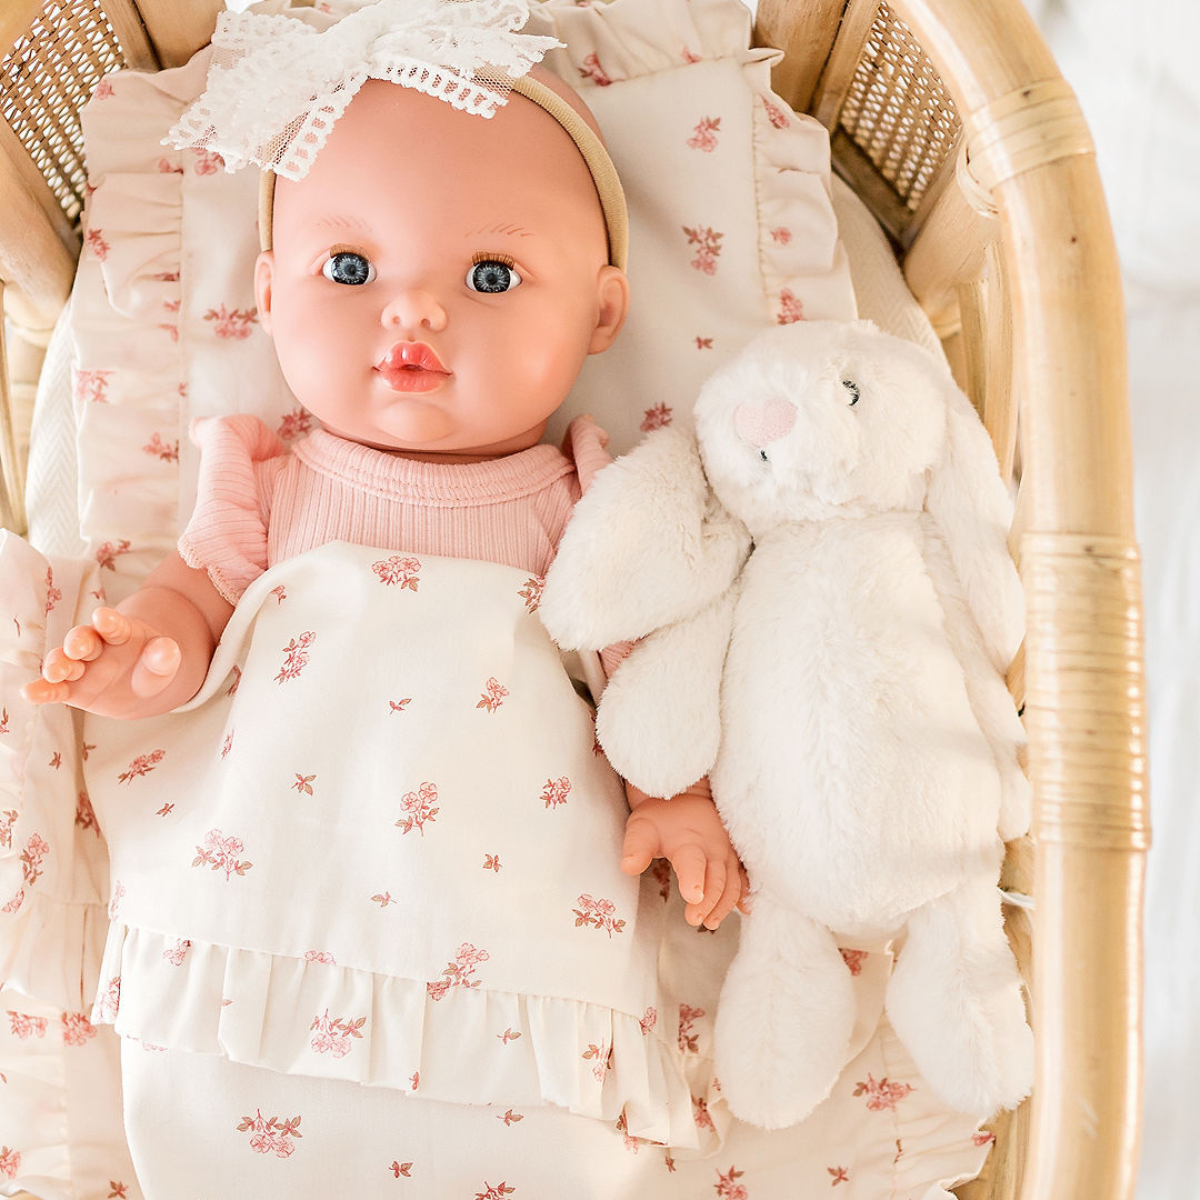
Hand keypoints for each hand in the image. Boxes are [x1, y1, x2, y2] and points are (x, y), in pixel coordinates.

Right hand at [22, 607, 182, 717]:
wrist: (138, 687)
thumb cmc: (150, 667)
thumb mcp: (163, 663)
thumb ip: (164, 657)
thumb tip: (167, 648)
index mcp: (120, 633)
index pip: (114, 625)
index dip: (109, 621)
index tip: (103, 616)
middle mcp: (95, 646)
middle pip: (83, 639)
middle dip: (79, 641)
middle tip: (77, 647)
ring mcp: (81, 666)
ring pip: (65, 662)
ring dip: (58, 664)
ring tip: (55, 672)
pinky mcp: (72, 688)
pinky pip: (55, 689)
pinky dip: (42, 690)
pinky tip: (30, 693)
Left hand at [621, 783, 749, 928]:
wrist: (685, 795)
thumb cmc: (661, 817)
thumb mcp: (642, 828)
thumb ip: (636, 848)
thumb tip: (628, 867)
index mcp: (689, 842)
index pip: (692, 863)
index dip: (693, 880)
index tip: (693, 898)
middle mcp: (713, 848)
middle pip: (716, 879)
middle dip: (709, 901)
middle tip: (694, 919)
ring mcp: (727, 853)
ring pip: (732, 883)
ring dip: (724, 904)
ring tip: (710, 922)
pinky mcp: (735, 857)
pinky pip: (743, 877)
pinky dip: (744, 893)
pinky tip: (745, 908)